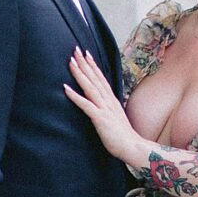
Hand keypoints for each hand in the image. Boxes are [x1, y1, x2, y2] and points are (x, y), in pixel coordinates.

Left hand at [65, 48, 148, 166]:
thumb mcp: (115, 118)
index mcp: (111, 100)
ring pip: (90, 87)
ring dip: (80, 74)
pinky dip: (75, 96)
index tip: (86, 53)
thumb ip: (108, 109)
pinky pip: (86, 105)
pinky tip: (65, 88)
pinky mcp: (100, 118)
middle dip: (84, 63)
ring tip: (71, 62)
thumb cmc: (122, 136)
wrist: (132, 147)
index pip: (101, 78)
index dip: (93, 65)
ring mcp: (104, 109)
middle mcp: (108, 101)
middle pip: (95, 78)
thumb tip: (102, 104)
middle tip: (75, 49)